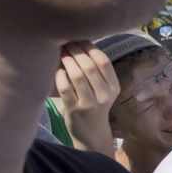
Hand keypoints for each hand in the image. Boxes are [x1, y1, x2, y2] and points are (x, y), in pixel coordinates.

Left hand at [55, 41, 118, 156]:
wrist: (92, 133)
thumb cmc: (95, 105)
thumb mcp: (104, 90)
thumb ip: (97, 70)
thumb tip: (82, 40)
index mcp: (114, 87)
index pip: (103, 61)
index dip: (90, 47)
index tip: (79, 39)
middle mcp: (105, 95)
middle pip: (89, 66)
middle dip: (75, 51)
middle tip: (65, 43)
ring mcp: (89, 103)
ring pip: (77, 75)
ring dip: (67, 61)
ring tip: (60, 53)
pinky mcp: (75, 109)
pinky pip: (65, 88)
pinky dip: (59, 76)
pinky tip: (57, 70)